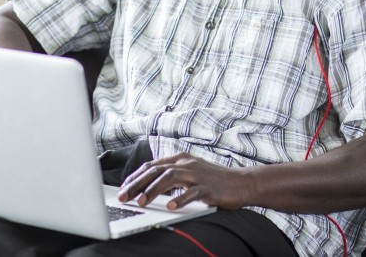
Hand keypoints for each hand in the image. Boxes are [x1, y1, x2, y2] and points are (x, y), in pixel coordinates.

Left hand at [117, 153, 250, 209]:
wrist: (242, 182)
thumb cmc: (214, 180)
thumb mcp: (190, 173)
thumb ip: (172, 175)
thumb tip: (149, 183)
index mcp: (180, 159)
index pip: (152, 165)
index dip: (135, 177)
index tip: (123, 188)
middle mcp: (187, 164)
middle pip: (156, 171)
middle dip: (137, 184)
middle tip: (124, 197)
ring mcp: (198, 175)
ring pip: (170, 178)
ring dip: (153, 190)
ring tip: (141, 202)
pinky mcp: (209, 188)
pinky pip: (192, 192)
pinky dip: (180, 199)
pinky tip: (170, 207)